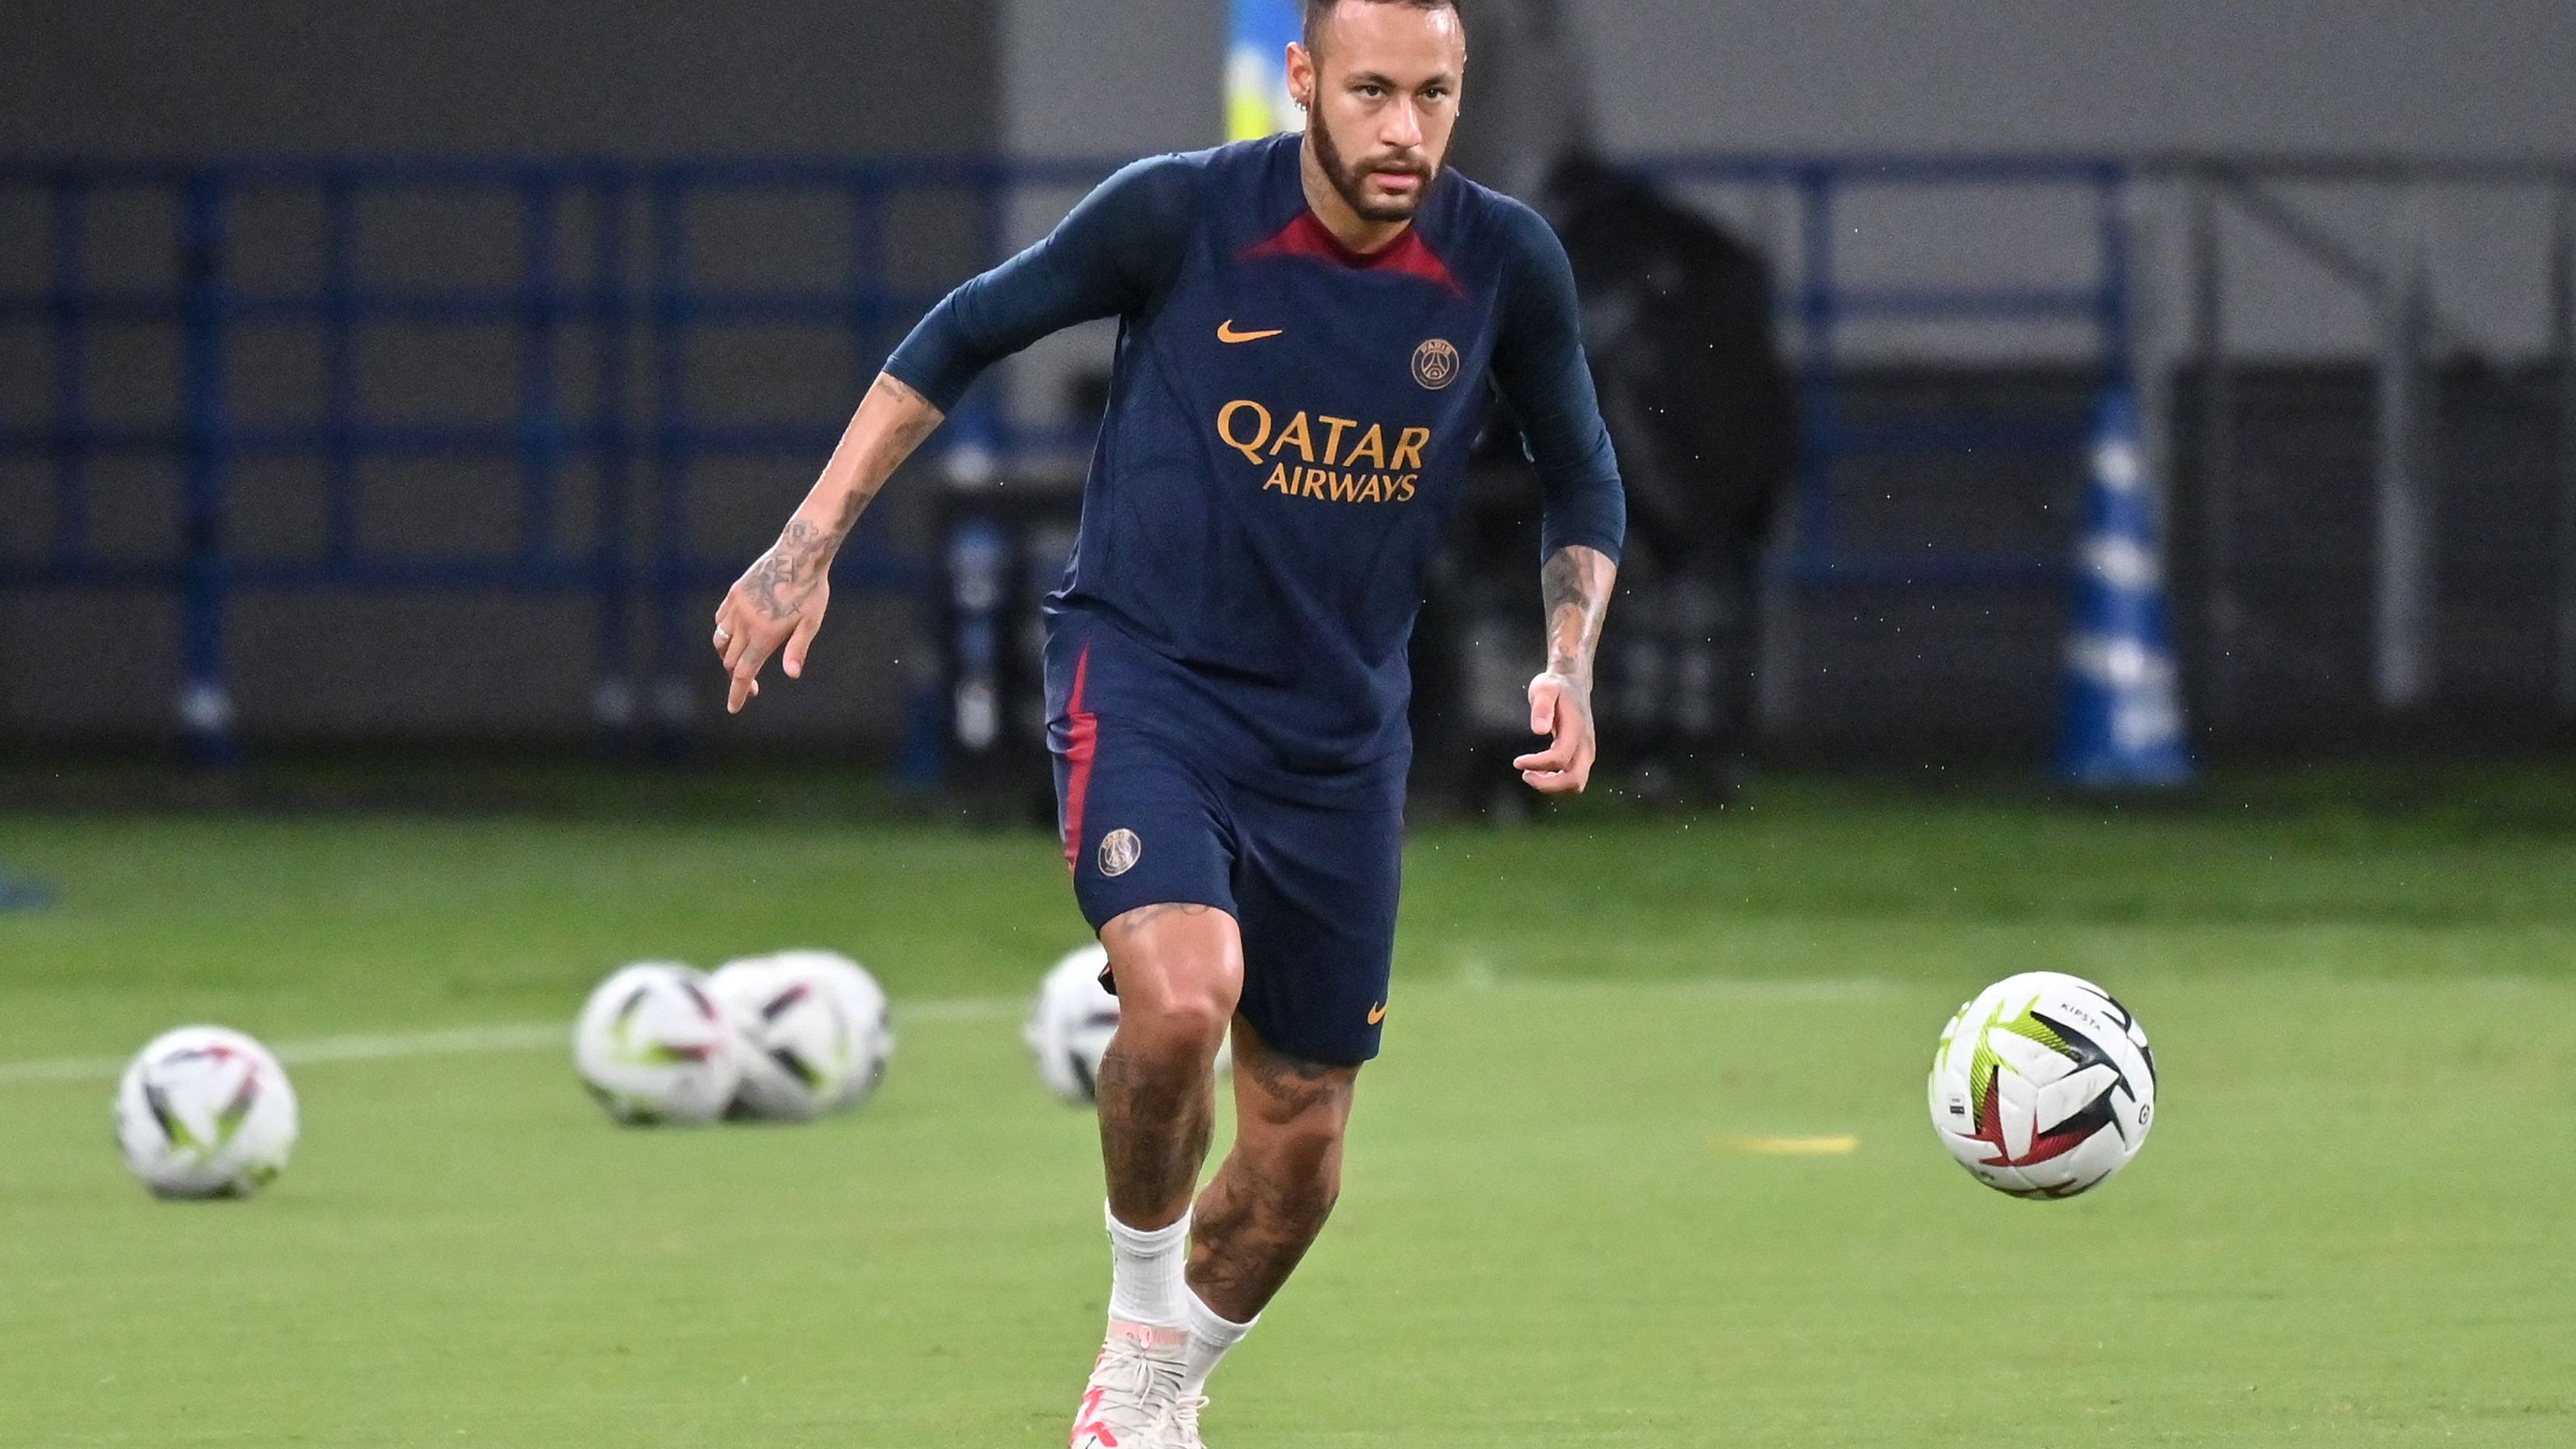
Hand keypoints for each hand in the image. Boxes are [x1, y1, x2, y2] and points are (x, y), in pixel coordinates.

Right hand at [711, 521, 833, 713]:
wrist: (799, 554)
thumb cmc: (811, 591)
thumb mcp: (811, 623)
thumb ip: (797, 649)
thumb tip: (792, 675)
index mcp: (765, 635)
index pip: (744, 672)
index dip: (738, 693)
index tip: (734, 708)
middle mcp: (746, 623)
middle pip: (730, 661)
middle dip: (737, 677)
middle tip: (753, 686)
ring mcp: (737, 607)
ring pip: (721, 641)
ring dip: (727, 656)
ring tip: (741, 662)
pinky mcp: (734, 593)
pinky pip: (721, 620)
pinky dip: (724, 632)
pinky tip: (736, 635)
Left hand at [1511, 670, 1595, 793]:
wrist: (1574, 684)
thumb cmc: (1555, 687)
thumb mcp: (1544, 689)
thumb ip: (1542, 707)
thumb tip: (1539, 730)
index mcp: (1576, 729)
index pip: (1559, 757)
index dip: (1538, 764)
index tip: (1517, 762)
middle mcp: (1586, 744)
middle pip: (1575, 780)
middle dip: (1549, 785)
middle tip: (1525, 775)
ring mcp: (1587, 752)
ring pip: (1576, 783)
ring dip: (1552, 785)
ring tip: (1529, 773)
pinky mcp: (1583, 756)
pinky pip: (1573, 778)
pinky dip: (1556, 781)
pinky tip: (1538, 771)